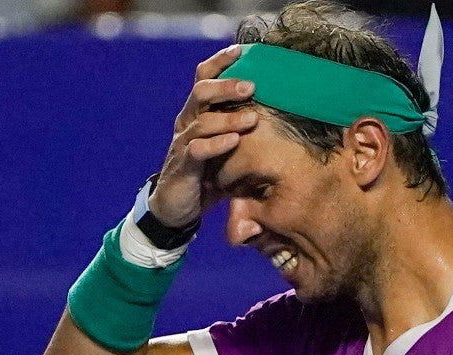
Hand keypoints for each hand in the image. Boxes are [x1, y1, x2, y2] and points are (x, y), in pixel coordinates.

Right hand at [149, 45, 258, 227]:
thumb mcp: (224, 148)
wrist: (176, 207)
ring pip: (202, 121)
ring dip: (228, 118)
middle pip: (201, 92)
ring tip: (252, 118)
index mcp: (196, 114)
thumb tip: (276, 113)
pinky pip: (197, 150)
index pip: (203, 79)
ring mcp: (182, 143)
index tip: (241, 50)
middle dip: (226, 86)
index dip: (219, 62)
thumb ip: (240, 130)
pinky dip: (216, 145)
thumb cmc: (206, 173)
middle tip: (251, 86)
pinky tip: (234, 142)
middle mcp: (187, 123)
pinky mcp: (182, 166)